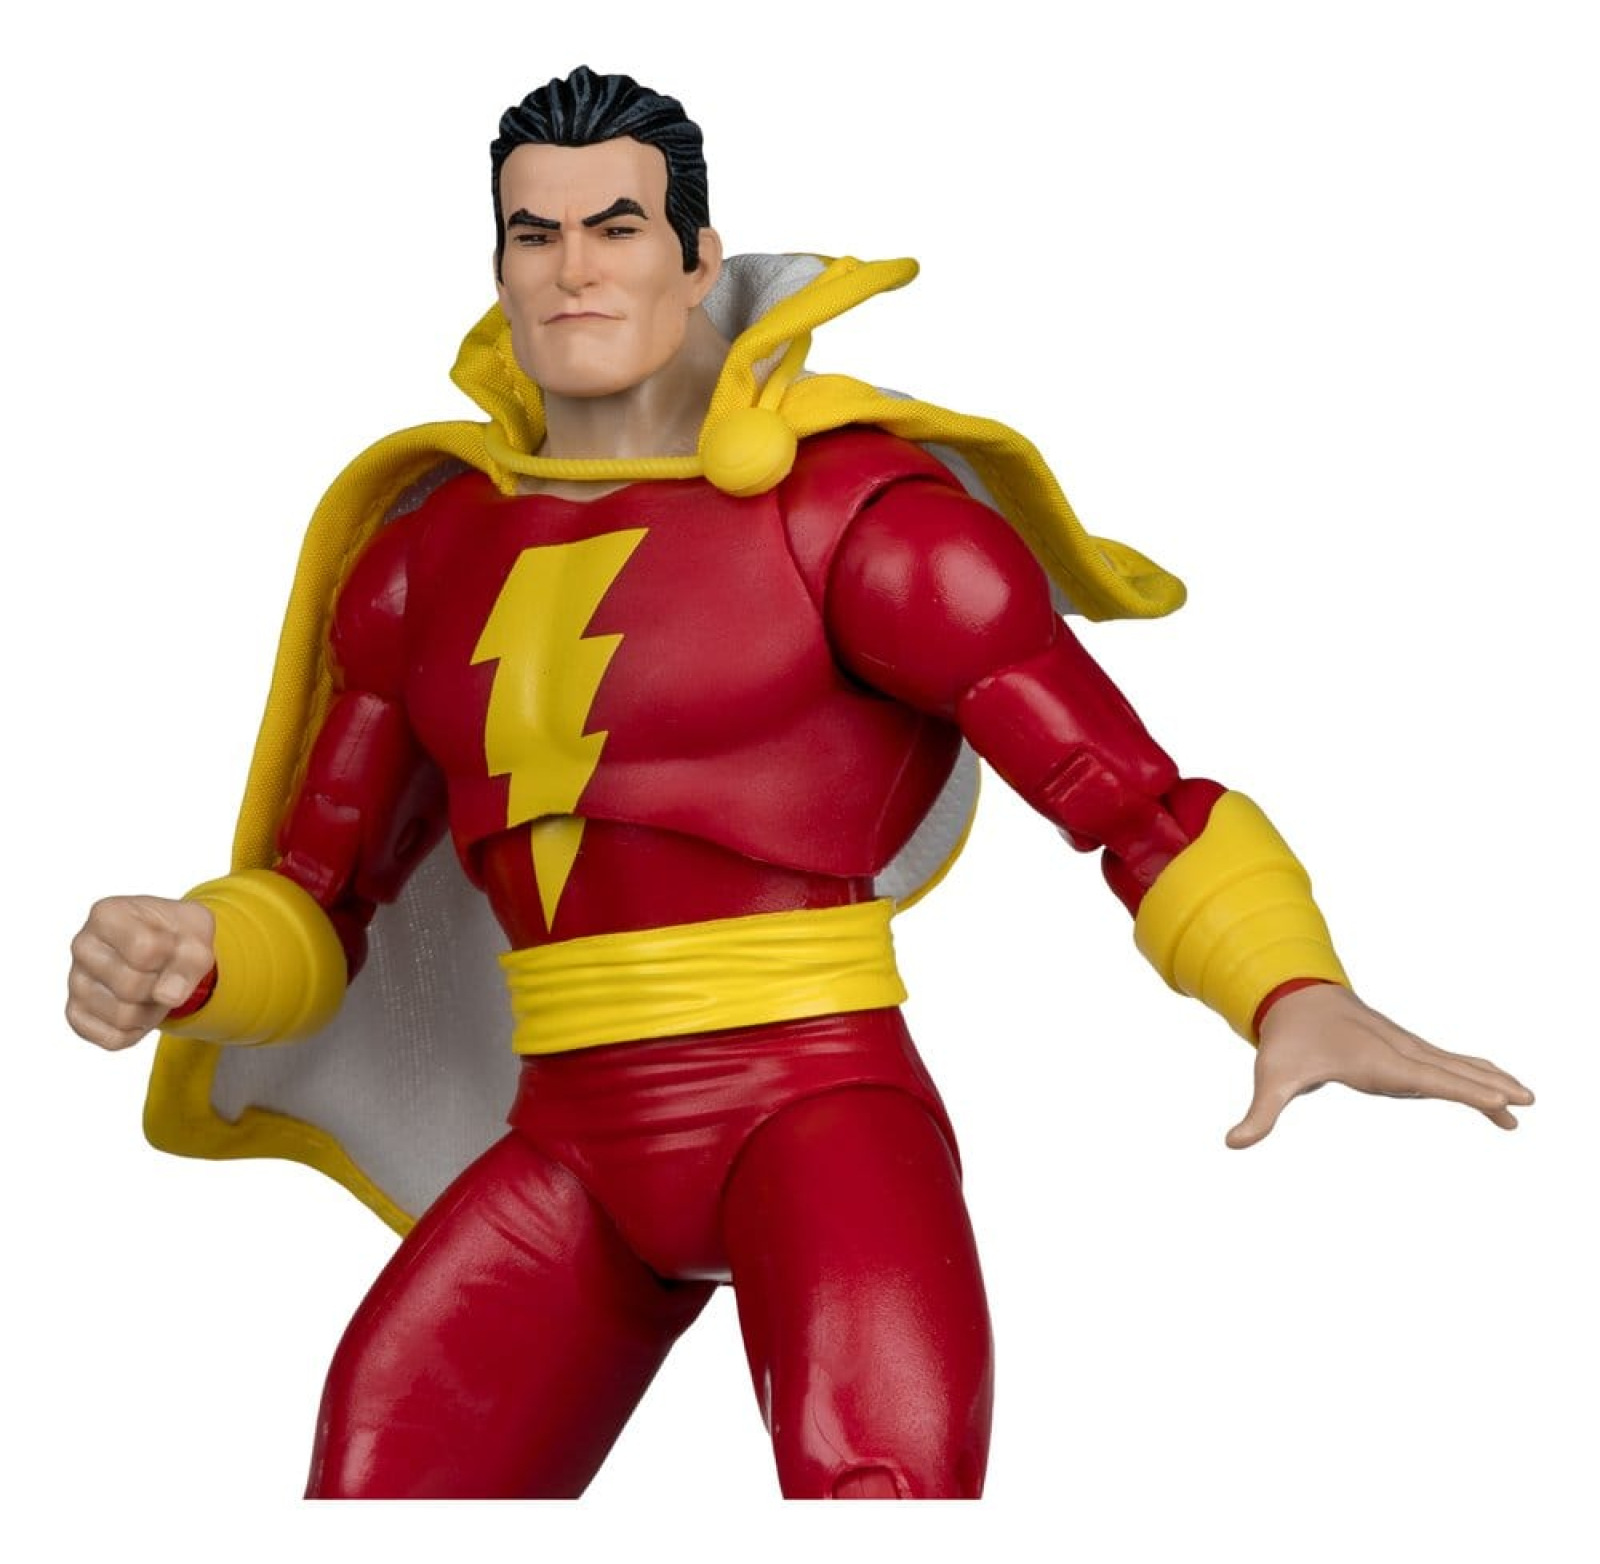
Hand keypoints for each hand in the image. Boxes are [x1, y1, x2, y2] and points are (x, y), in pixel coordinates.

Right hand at [66, 896, 215, 1050]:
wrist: (166, 946)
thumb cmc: (177, 933)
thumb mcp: (198, 931)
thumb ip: (192, 958)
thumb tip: (168, 996)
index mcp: (107, 914)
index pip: (146, 949)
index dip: (173, 955)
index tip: (172, 944)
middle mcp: (82, 945)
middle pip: (132, 987)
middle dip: (162, 986)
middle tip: (165, 972)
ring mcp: (75, 981)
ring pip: (123, 1016)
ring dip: (153, 1010)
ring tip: (154, 987)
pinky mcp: (76, 1013)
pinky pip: (112, 1039)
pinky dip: (138, 1031)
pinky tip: (140, 1007)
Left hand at [1225, 983, 1533, 1148]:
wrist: (1294, 994)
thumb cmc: (1286, 1040)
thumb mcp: (1271, 1076)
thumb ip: (1260, 1113)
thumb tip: (1233, 1143)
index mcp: (1371, 1061)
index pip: (1421, 1077)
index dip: (1457, 1088)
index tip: (1493, 1098)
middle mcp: (1395, 1051)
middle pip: (1448, 1069)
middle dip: (1485, 1085)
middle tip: (1526, 1101)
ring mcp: (1404, 1047)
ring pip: (1453, 1064)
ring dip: (1488, 1080)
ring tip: (1525, 1101)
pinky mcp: (1406, 1049)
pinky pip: (1447, 1063)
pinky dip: (1474, 1073)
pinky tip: (1495, 1090)